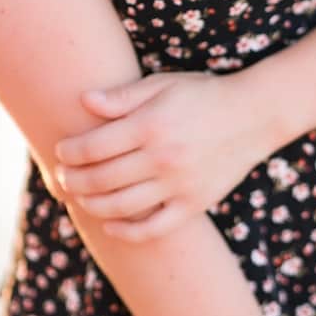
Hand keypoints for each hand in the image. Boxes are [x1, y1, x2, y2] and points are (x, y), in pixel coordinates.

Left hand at [53, 70, 268, 241]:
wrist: (254, 116)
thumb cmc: (203, 95)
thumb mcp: (163, 84)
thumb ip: (123, 96)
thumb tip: (84, 101)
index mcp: (151, 125)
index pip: (94, 146)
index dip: (70, 152)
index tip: (60, 151)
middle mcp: (163, 158)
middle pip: (101, 178)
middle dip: (73, 180)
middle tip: (62, 177)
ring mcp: (179, 185)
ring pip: (121, 206)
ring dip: (92, 204)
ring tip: (79, 197)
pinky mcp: (194, 204)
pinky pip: (154, 228)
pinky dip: (127, 231)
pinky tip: (110, 224)